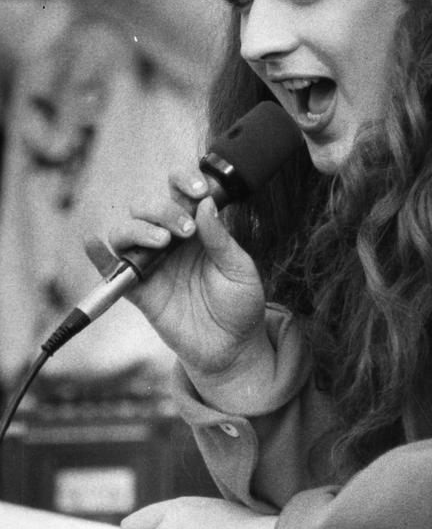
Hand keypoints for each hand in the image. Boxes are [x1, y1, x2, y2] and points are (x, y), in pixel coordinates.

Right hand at [86, 166, 270, 386]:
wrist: (232, 348)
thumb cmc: (240, 304)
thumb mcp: (239, 269)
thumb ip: (220, 238)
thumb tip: (205, 203)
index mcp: (197, 229)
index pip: (180, 192)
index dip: (182, 180)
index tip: (197, 189)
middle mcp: (170, 241)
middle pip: (147, 207)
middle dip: (163, 209)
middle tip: (186, 230)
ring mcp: (153, 265)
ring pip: (126, 232)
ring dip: (140, 228)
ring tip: (164, 242)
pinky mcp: (140, 292)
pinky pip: (112, 271)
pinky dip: (99, 256)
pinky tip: (93, 243)